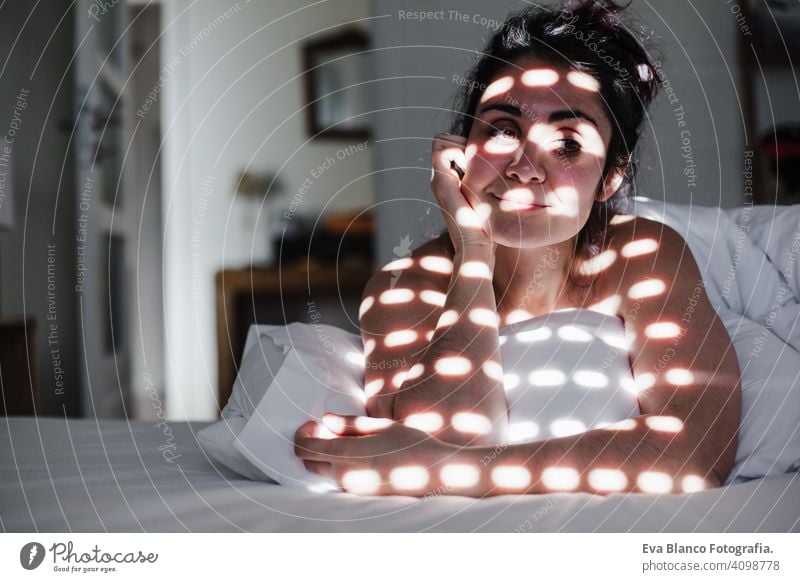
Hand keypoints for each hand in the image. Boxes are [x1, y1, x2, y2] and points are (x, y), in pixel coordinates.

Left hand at [294, 414, 454, 495]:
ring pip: (324, 471)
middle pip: (308, 462)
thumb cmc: (410, 443)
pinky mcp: (361, 495)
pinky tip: (363, 454)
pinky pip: (340, 479)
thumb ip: (349, 424)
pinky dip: (341, 465)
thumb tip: (325, 419)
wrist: (434, 472)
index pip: (304, 448)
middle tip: (329, 431)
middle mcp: (343, 475)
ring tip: (353, 440)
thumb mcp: (380, 426)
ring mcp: (351, 488)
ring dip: (328, 455)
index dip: (302, 433)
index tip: (314, 423)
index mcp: (345, 454)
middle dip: (312, 445)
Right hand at [431, 133, 494, 254]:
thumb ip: (488, 188)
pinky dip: (456, 151)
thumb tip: (507, 177)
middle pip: (443, 141)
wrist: (475, 246)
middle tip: (480, 156)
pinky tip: (470, 167)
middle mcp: (440, 179)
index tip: (483, 155)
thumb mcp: (486, 201)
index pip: (449, 146)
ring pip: (441, 142)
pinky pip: (441, 151)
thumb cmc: (484, 228)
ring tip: (475, 162)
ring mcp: (438, 180)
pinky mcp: (441, 183)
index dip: (465, 143)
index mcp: (449, 182)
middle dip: (462, 140)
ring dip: (459, 144)